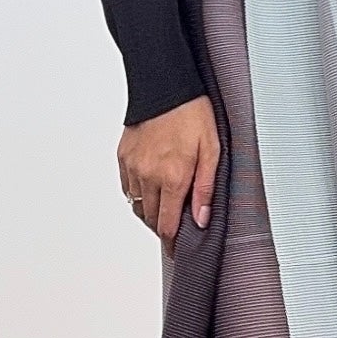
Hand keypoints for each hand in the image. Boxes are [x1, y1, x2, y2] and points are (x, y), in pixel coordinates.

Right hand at [117, 95, 219, 244]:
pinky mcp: (123, 156)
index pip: (168, 225)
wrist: (165, 85)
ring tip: (164, 211)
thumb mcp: (212, 149)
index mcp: (172, 177)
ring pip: (137, 205)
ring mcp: (133, 166)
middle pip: (151, 219)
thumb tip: (201, 220)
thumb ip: (205, 188)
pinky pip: (127, 187)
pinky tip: (150, 191)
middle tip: (175, 232)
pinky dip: (137, 195)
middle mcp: (148, 176)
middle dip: (163, 229)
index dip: (173, 243)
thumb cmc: (193, 113)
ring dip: (150, 213)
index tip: (177, 252)